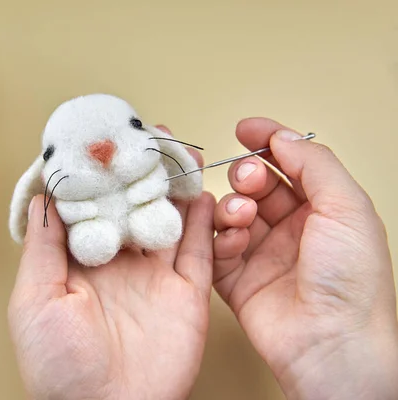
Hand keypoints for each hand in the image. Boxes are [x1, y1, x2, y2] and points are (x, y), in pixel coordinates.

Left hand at [8, 127, 214, 399]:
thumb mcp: (36, 300)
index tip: (98, 140)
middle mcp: (118, 262)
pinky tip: (199, 193)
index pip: (89, 205)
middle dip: (138, 170)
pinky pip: (198, 249)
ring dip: (172, 185)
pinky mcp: (186, 291)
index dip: (95, 173)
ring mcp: (154, 275)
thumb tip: (43, 196)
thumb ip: (45, 246)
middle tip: (144, 135)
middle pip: (131, 204)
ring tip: (176, 151)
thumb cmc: (58, 365)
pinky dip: (202, 220)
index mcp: (80, 261)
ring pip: (167, 218)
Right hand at [213, 118, 397, 398]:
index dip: (268, 141)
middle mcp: (292, 229)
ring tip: (242, 217)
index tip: (245, 129)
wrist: (330, 342)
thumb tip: (282, 137)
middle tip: (249, 181)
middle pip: (257, 185)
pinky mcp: (237, 278)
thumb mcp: (346, 207)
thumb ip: (313, 163)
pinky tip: (233, 241)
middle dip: (247, 175)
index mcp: (324, 210)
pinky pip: (215, 247)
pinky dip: (219, 237)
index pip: (291, 164)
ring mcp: (263, 253)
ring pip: (232, 212)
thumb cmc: (350, 280)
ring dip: (232, 206)